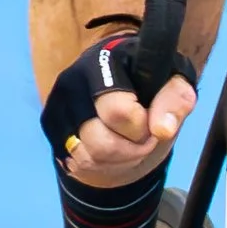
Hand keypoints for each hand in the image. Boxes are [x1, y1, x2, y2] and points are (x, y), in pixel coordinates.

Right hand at [64, 74, 195, 184]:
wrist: (120, 76)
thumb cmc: (150, 78)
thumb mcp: (175, 81)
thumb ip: (176, 100)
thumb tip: (161, 129)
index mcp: (102, 62)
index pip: (117, 112)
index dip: (141, 127)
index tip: (152, 120)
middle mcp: (71, 80)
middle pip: (99, 143)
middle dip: (131, 149)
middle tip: (144, 137)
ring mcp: (56, 104)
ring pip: (86, 158)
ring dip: (117, 161)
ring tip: (129, 142)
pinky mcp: (50, 125)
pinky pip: (75, 164)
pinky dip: (99, 166)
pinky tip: (110, 148)